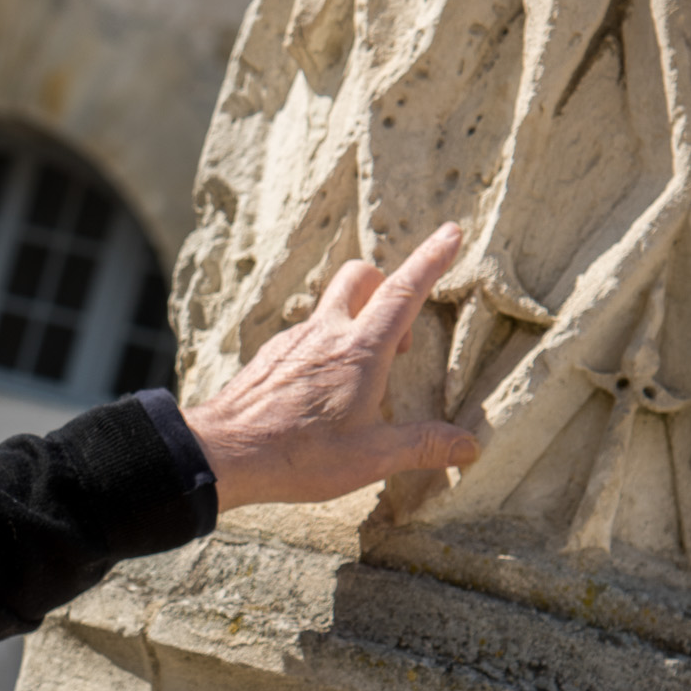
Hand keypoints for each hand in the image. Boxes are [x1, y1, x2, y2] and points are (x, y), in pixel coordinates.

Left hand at [184, 222, 479, 511]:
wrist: (222, 454)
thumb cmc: (297, 455)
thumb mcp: (371, 457)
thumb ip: (422, 445)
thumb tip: (469, 446)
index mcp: (359, 350)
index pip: (404, 291)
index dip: (432, 259)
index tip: (451, 233)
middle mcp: (325, 332)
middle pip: (361, 277)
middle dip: (387, 287)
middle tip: (398, 341)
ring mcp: (293, 340)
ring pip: (331, 305)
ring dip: (356, 321)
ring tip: (361, 377)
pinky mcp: (270, 355)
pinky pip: (305, 334)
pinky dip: (324, 345)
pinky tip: (321, 389)